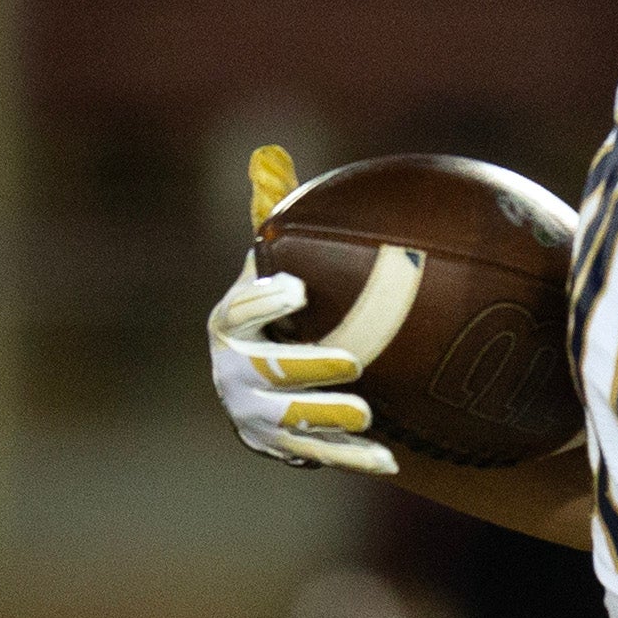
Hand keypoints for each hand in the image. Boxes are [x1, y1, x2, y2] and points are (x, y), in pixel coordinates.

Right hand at [206, 143, 420, 477]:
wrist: (257, 382)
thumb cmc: (273, 313)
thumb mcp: (268, 269)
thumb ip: (273, 226)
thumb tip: (270, 157)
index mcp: (227, 326)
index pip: (238, 313)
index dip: (264, 301)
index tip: (297, 287)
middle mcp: (231, 374)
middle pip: (267, 372)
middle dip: (308, 366)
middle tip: (353, 359)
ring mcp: (254, 416)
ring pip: (291, 422)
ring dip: (330, 418)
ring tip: (368, 414)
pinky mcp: (280, 447)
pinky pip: (317, 454)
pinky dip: (351, 458)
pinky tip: (389, 460)